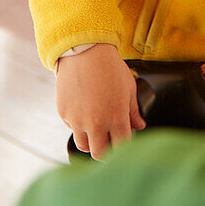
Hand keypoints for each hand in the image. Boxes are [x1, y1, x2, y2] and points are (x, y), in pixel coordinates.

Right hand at [56, 44, 145, 159]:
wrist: (85, 51)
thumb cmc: (109, 66)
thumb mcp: (128, 87)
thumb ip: (134, 111)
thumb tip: (139, 126)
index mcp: (116, 118)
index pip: (122, 147)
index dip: (124, 146)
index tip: (123, 140)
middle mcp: (96, 124)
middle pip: (100, 154)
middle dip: (106, 151)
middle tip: (109, 141)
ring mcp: (78, 120)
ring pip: (84, 146)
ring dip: (91, 141)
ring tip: (96, 129)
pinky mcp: (64, 114)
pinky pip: (72, 128)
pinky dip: (78, 125)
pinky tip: (84, 111)